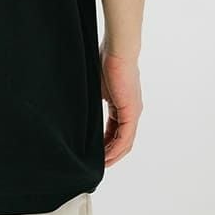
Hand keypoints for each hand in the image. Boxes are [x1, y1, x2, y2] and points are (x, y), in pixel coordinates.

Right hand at [99, 45, 142, 166]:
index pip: (115, 131)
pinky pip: (125, 137)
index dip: (106, 144)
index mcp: (123, 105)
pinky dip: (115, 148)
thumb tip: (80, 107)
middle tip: (97, 164)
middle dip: (110, 154)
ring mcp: (133, 112)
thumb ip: (94, 101)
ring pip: (125, 142)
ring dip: (113, 155)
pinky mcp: (131, 112)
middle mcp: (131, 111)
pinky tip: (106, 156)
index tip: (94, 153)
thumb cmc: (106, 61)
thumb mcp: (97, 87)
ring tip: (101, 164)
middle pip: (122, 140)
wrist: (117, 50)